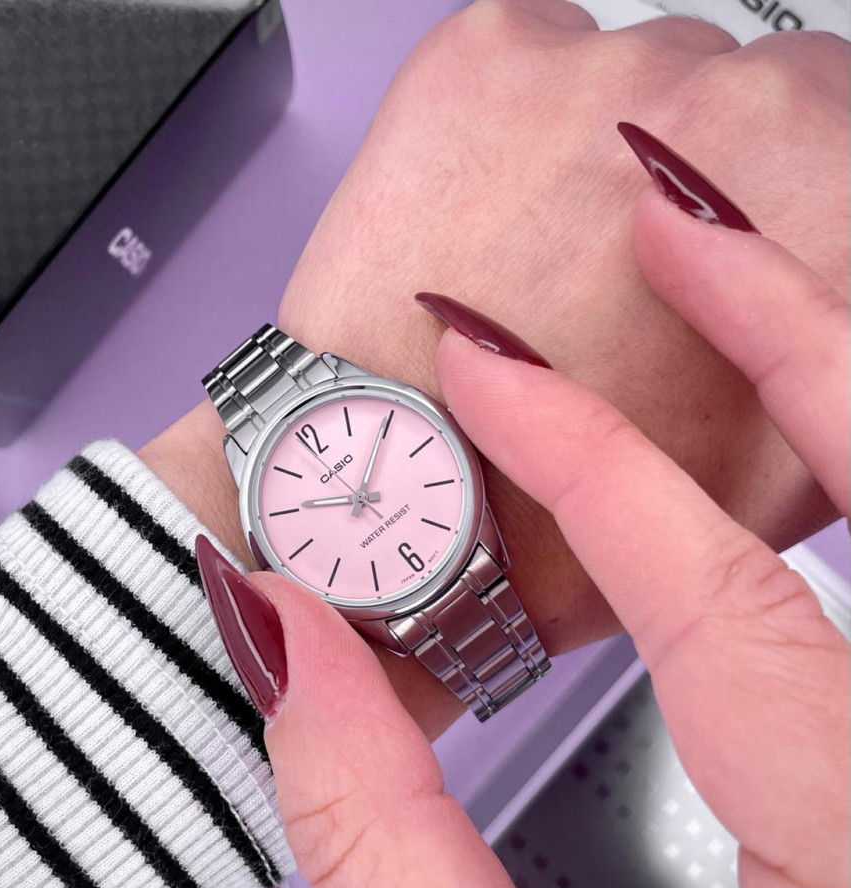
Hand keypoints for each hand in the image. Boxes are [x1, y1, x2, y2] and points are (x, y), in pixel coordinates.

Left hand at [142, 0, 848, 736]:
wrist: (413, 491)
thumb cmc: (576, 499)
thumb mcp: (774, 459)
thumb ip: (820, 348)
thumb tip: (822, 296)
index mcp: (826, 194)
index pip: (826, 123)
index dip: (764, 195)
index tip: (716, 237)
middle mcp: (729, 105)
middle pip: (730, 86)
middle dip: (683, 163)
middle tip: (620, 258)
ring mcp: (599, 72)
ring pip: (624, 69)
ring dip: (591, 139)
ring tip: (539, 248)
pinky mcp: (484, 60)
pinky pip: (526, 52)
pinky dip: (509, 120)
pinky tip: (488, 215)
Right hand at [197, 155, 849, 887]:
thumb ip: (378, 839)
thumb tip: (288, 643)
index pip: (725, 610)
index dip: (581, 460)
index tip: (474, 361)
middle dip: (788, 328)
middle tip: (673, 221)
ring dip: (825, 372)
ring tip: (727, 273)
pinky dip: (830, 466)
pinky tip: (772, 420)